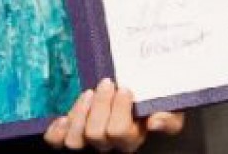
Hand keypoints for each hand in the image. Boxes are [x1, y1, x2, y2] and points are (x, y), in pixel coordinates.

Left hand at [43, 79, 182, 151]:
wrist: (130, 88)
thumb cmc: (151, 97)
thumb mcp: (170, 105)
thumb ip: (169, 117)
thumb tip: (155, 123)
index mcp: (131, 139)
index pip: (120, 133)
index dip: (119, 109)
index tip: (125, 88)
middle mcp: (108, 145)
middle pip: (96, 135)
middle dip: (101, 105)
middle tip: (107, 83)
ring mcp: (87, 140)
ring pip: (75, 141)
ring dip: (80, 113)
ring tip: (89, 93)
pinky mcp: (69, 133)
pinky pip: (57, 141)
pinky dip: (57, 130)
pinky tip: (63, 117)